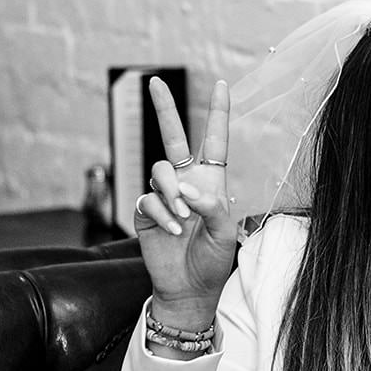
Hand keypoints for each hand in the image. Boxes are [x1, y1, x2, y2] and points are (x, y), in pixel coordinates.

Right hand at [134, 77, 236, 324]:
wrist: (189, 288)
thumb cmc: (213, 260)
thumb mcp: (225, 232)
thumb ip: (211, 206)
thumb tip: (184, 188)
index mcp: (211, 181)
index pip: (214, 140)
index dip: (218, 113)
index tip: (222, 84)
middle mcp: (186, 182)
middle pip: (173, 137)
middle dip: (164, 108)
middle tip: (154, 81)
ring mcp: (163, 195)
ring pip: (160, 170)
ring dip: (171, 191)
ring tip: (183, 216)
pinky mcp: (144, 212)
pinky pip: (147, 199)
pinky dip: (161, 212)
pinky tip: (173, 230)